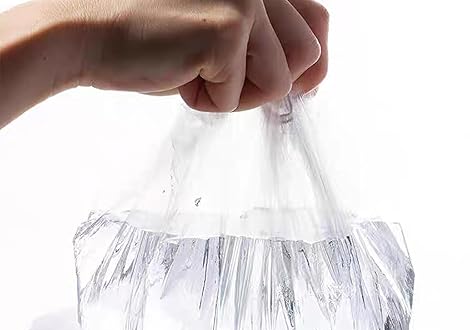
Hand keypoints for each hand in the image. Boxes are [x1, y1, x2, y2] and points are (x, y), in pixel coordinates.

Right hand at [62, 0, 329, 110]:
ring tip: (199, 75)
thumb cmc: (148, 35)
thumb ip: (264, 40)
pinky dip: (212, 101)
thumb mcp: (218, 28)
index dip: (307, 62)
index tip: (298, 86)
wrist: (86, 32)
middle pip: (309, 52)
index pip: (317, 20)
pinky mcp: (227, 27)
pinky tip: (179, 76)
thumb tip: (310, 76)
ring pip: (282, 80)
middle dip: (270, 82)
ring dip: (242, 93)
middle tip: (226, 79)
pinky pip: (243, 95)